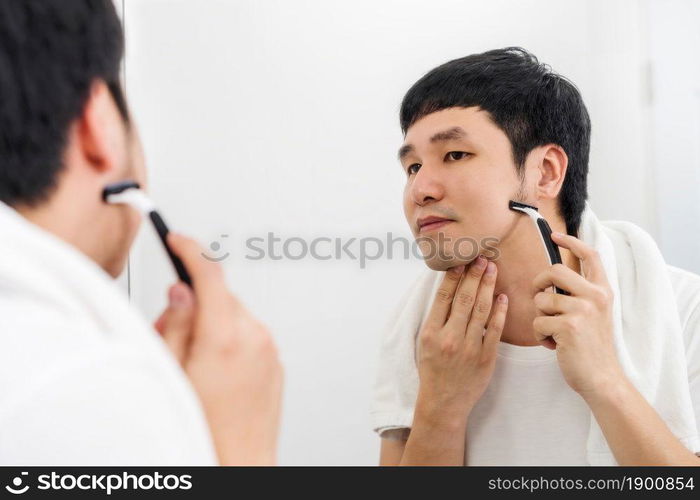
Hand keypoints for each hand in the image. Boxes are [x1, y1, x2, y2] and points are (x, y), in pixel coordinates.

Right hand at [153, 233, 282, 464]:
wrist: (241, 463)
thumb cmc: (206, 430)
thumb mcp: (174, 374)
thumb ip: (176, 326)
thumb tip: (180, 293)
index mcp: (225, 337)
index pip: (209, 275)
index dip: (190, 250)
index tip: (177, 240)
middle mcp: (254, 337)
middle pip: (221, 296)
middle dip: (193, 302)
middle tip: (170, 330)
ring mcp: (270, 349)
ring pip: (235, 315)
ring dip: (213, 323)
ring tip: (195, 361)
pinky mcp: (277, 361)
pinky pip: (250, 334)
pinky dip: (232, 338)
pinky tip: (217, 371)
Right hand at [416, 256, 508, 419]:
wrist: (443, 402)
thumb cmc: (433, 370)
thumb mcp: (425, 342)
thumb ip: (437, 317)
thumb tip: (448, 289)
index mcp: (431, 332)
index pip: (443, 297)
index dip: (453, 276)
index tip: (461, 261)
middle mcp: (449, 338)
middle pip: (464, 298)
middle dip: (474, 275)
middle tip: (482, 258)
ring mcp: (469, 348)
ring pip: (481, 310)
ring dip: (487, 286)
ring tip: (492, 269)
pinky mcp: (486, 357)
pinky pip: (494, 329)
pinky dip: (499, 311)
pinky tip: (502, 296)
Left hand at [531, 231, 624, 398]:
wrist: (601, 378)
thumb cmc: (591, 347)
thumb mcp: (593, 313)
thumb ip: (579, 293)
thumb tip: (551, 275)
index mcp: (602, 291)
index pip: (590, 255)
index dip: (571, 242)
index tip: (555, 235)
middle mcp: (595, 296)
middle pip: (553, 270)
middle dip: (538, 284)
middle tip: (541, 299)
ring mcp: (583, 310)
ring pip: (541, 299)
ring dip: (541, 317)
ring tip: (555, 332)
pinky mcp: (568, 326)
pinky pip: (537, 322)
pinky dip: (540, 336)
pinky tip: (555, 345)